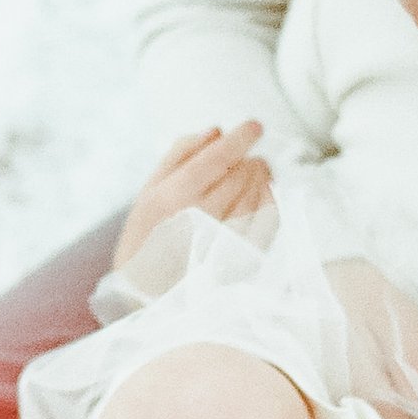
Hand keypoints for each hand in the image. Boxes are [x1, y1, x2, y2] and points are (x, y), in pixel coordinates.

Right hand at [113, 123, 272, 270]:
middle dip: (248, 158)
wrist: (147, 292)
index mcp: (172, 199)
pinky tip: (264, 192)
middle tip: (249, 153)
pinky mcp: (241, 261)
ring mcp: (222, 243)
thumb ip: (179, 155)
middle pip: (239, 175)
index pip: (216, 159)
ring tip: (257, 168)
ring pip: (256, 195)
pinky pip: (268, 222)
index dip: (240, 139)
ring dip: (261, 176)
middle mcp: (199, 220)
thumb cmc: (147, 237)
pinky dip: (271, 200)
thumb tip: (215, 131)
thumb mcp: (149, 191)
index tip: (254, 126)